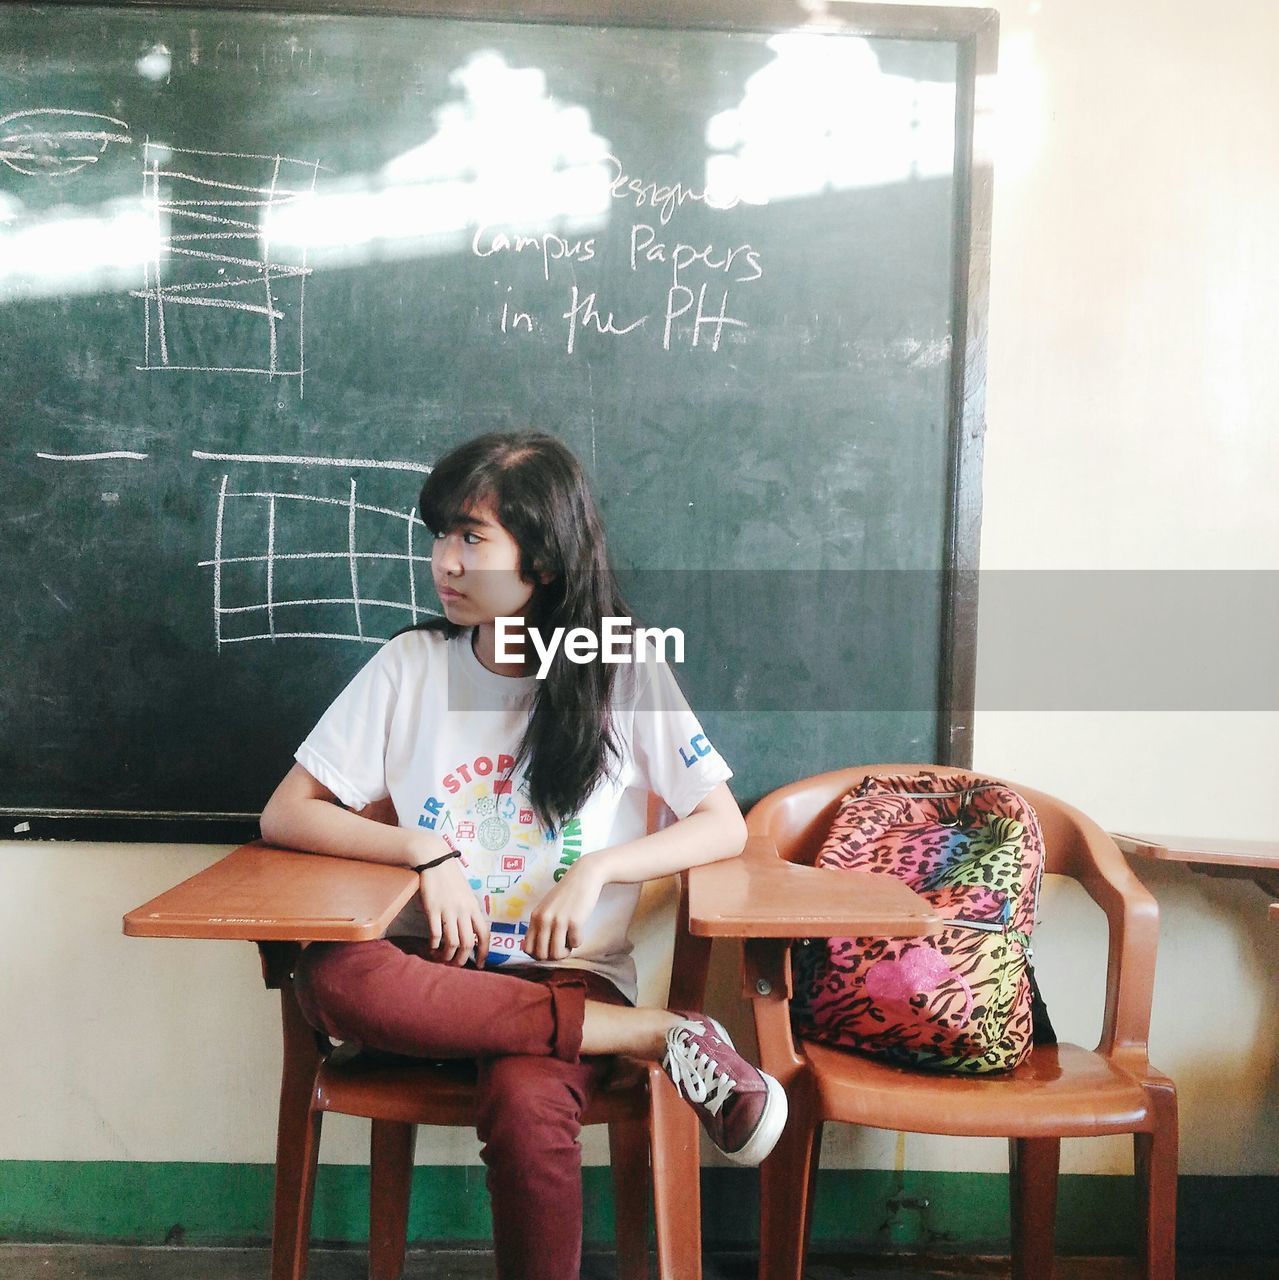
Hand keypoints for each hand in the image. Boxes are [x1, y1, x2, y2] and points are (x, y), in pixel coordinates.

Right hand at [416, 847, 488, 966]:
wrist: (435, 860)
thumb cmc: (450, 877)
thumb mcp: (466, 894)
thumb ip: (469, 911)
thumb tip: (471, 931)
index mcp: (474, 907)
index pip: (484, 934)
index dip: (484, 952)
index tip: (480, 964)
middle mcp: (463, 910)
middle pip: (468, 943)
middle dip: (462, 960)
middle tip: (456, 965)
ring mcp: (448, 910)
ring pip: (452, 942)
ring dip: (447, 956)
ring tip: (442, 959)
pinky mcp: (432, 909)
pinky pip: (435, 934)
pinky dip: (434, 946)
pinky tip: (431, 948)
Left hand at [526, 859, 605, 960]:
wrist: (584, 876)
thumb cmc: (567, 893)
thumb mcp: (547, 907)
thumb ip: (541, 925)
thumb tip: (540, 951)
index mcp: (535, 917)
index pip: (528, 949)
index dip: (539, 955)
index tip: (550, 949)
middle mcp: (544, 919)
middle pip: (542, 955)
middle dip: (553, 956)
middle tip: (563, 946)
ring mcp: (558, 920)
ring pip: (557, 954)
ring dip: (566, 951)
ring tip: (570, 940)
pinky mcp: (574, 921)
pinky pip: (575, 944)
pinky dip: (578, 941)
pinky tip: (579, 930)